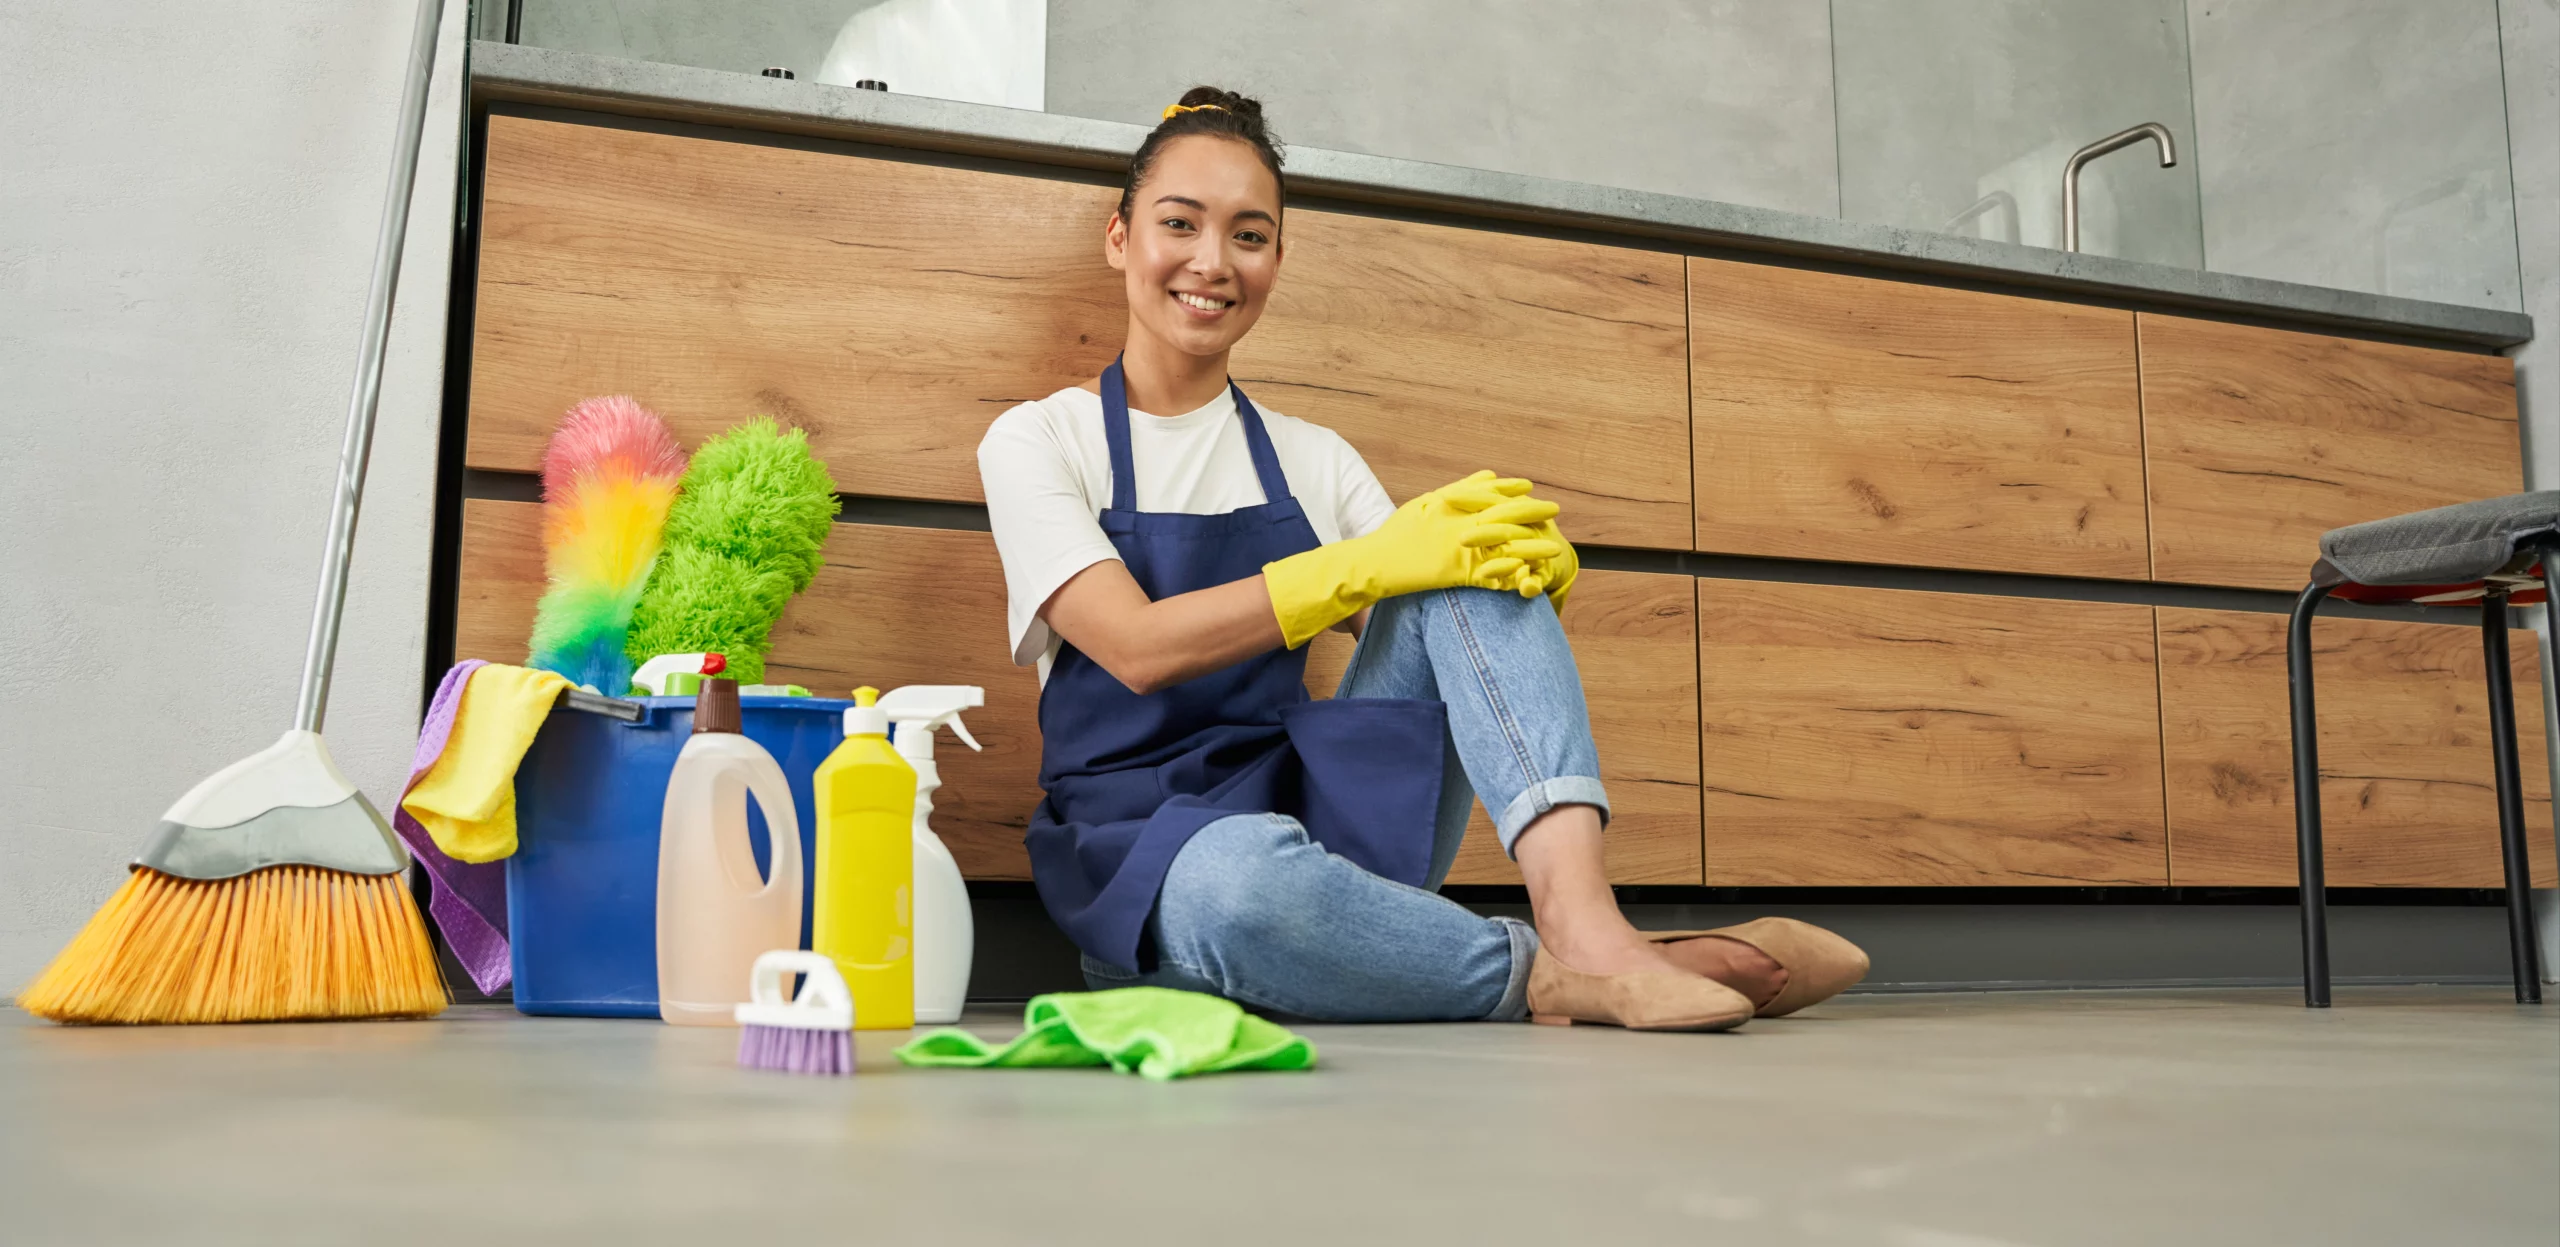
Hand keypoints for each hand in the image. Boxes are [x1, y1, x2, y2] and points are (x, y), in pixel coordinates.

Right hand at [1263, 470, 1562, 647]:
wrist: (1375, 563)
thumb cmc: (1397, 533)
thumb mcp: (1427, 502)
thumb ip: (1461, 489)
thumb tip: (1491, 474)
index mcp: (1450, 504)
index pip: (1488, 492)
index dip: (1512, 490)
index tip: (1530, 487)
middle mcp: (1457, 523)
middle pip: (1504, 514)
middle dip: (1532, 512)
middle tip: (1555, 509)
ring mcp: (1458, 548)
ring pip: (1503, 544)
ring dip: (1531, 545)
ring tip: (1553, 545)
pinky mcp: (1455, 573)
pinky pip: (1490, 576)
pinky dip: (1511, 576)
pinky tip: (1529, 577)